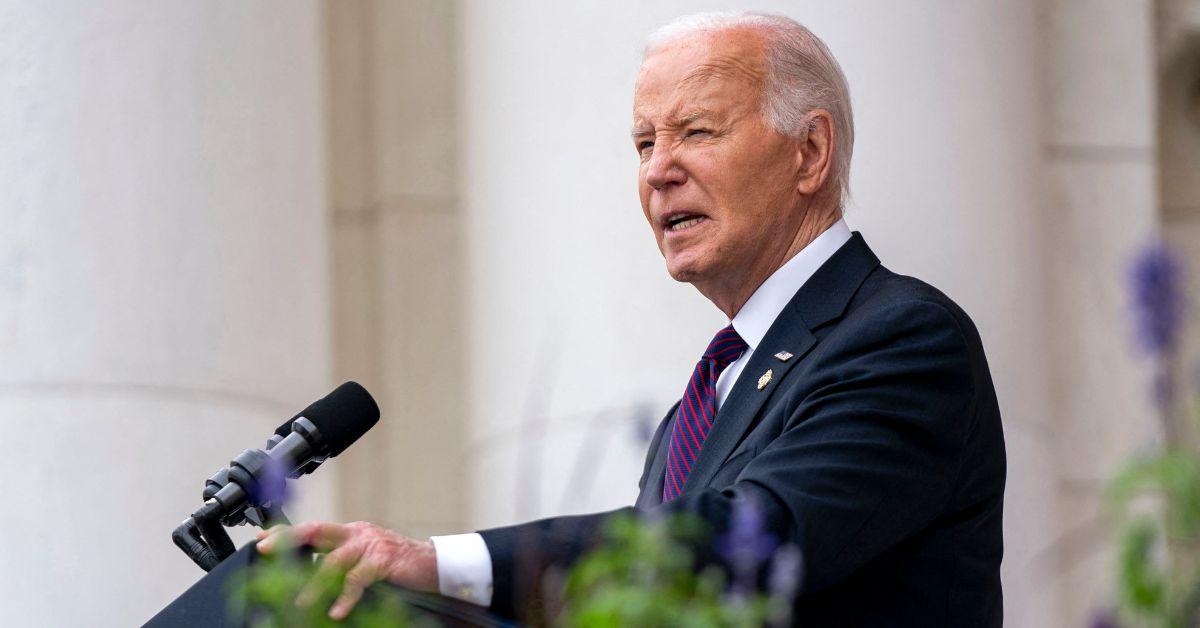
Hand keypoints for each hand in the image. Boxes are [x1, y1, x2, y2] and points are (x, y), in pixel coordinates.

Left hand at [256, 521, 437, 619]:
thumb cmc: (397, 565)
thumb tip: (311, 574)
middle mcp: (356, 533)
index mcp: (349, 532)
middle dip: (289, 539)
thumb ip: (342, 561)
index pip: (313, 528)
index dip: (286, 532)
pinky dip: (346, 597)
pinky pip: (358, 579)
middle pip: (316, 531)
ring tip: (301, 602)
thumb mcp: (365, 558)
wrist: (433, 564)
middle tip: (266, 550)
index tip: (261, 538)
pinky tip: (337, 611)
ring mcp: (370, 544)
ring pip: (334, 560)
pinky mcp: (383, 560)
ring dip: (314, 583)